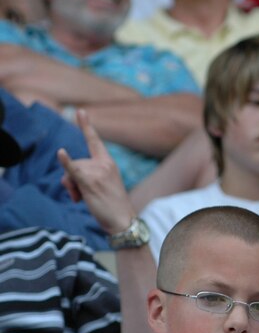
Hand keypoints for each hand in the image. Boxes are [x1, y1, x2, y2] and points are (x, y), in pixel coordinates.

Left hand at [57, 108, 135, 234]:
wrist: (123, 221)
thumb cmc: (111, 206)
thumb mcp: (98, 187)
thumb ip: (82, 177)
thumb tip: (66, 178)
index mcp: (108, 163)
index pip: (94, 141)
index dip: (86, 126)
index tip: (79, 111)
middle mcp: (104, 164)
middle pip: (75, 163)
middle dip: (72, 180)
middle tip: (82, 196)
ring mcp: (97, 172)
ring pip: (71, 172)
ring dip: (71, 187)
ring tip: (83, 199)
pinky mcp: (90, 182)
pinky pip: (73, 170)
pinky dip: (65, 162)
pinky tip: (61, 153)